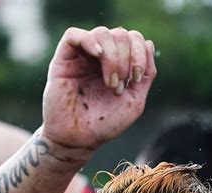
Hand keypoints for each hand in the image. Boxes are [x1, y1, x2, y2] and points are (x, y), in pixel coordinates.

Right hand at [41, 27, 155, 153]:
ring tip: (109, 83)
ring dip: (112, 57)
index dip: (140, 53)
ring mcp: (82, 57)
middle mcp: (99, 57)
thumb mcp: (134, 101)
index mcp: (118, 64)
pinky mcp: (63, 60)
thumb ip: (146, 75)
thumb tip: (148, 45)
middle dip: (126, 59)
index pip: (133, 39)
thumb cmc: (104, 124)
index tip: (136, 80)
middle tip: (118, 86)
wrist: (79, 140)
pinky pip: (74, 35)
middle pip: (120, 34)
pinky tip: (98, 56)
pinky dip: (90, 41)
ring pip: (102, 33)